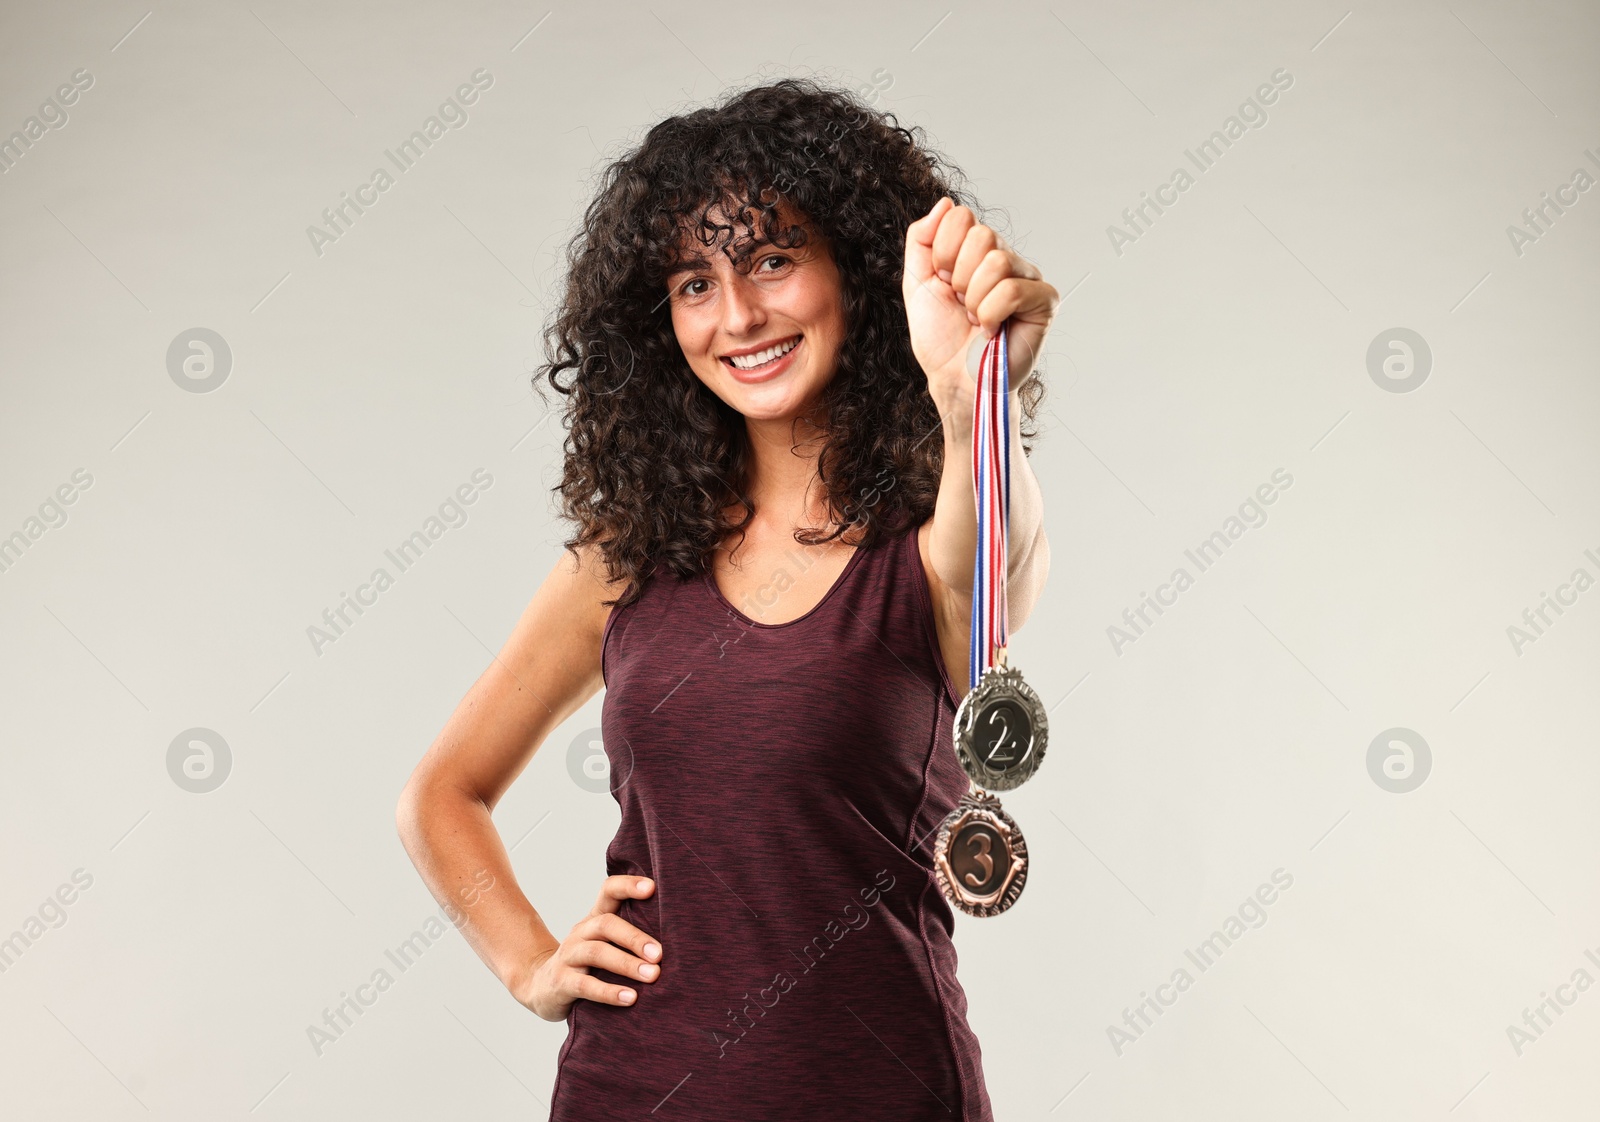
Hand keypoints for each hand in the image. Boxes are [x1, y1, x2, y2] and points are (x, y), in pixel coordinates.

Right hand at [512, 875, 662, 1021]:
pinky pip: (585, 986)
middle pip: (606, 924)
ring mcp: (568, 956)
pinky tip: (630, 998)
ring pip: (597, 953)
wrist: (541, 985)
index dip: (628, 885)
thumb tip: (681, 935)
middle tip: (660, 954)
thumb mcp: (604, 944)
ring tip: (652, 975)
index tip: (652, 887)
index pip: (608, 891)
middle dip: (635, 938)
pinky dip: (609, 992)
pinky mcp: (561, 983)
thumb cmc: (587, 964)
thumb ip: (630, 935)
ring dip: (627, 964)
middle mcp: (580, 933)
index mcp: (594, 919)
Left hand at [902, 196, 1057, 410]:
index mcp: (977, 250)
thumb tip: (945, 203)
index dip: (942, 252)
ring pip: (997, 261)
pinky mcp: (1045, 301)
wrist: (953, 378)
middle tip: (961, 305)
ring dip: (974, 299)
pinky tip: (992, 329)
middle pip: (981, 235)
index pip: (961, 217)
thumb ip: (922, 239)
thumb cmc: (940, 338)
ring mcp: (1028, 277)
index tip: (943, 284)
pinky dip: (991, 313)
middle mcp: (1006, 257)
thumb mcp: (918, 283)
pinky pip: (1012, 289)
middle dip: (958, 278)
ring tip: (976, 319)